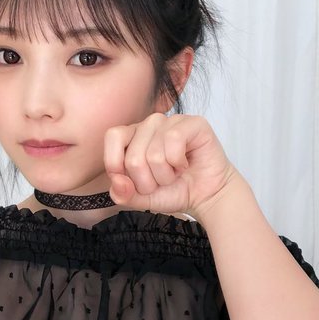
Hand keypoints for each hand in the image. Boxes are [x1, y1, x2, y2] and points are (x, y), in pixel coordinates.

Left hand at [104, 113, 239, 216]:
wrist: (205, 196)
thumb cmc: (173, 190)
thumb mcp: (140, 197)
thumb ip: (122, 193)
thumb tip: (118, 181)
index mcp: (132, 136)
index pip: (113, 137)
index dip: (117, 164)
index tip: (133, 182)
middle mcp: (149, 125)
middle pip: (133, 157)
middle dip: (148, 182)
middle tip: (162, 180)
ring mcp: (171, 121)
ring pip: (154, 154)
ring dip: (165, 175)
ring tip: (175, 173)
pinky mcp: (193, 123)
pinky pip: (174, 141)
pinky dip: (179, 163)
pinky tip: (185, 164)